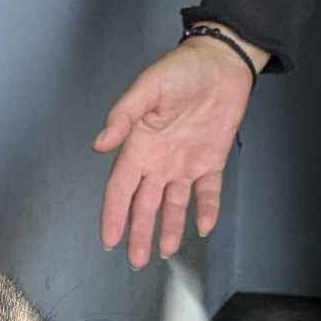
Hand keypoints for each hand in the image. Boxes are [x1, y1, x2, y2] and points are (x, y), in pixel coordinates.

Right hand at [93, 30, 266, 268]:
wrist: (220, 61)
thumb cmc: (180, 69)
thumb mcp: (147, 87)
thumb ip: (123, 115)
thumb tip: (99, 145)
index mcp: (139, 146)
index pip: (120, 188)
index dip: (113, 215)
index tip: (108, 239)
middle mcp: (159, 161)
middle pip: (144, 205)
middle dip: (139, 233)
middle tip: (135, 260)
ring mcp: (184, 163)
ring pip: (173, 205)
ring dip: (168, 228)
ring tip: (164, 252)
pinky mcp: (211, 161)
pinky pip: (207, 192)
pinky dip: (206, 209)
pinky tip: (203, 227)